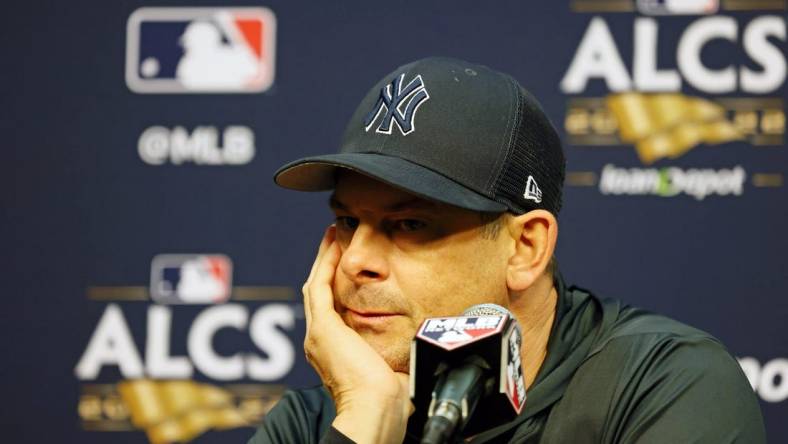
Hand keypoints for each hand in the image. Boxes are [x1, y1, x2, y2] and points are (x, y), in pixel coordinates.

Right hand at [303, 226, 411, 443]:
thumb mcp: (391, 366)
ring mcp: (318, 334)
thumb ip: (396, 350)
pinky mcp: (323, 328)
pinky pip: (319, 287)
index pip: (330, 309)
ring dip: (322, 259)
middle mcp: (319, 341)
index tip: (345, 265)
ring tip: (332, 237)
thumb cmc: (390, 400)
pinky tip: (334, 245)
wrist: (376, 410)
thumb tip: (417, 341)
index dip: (336, 284)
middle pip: (319, 293)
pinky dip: (324, 264)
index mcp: (332, 352)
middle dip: (325, 266)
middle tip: (333, 241)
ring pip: (315, 286)